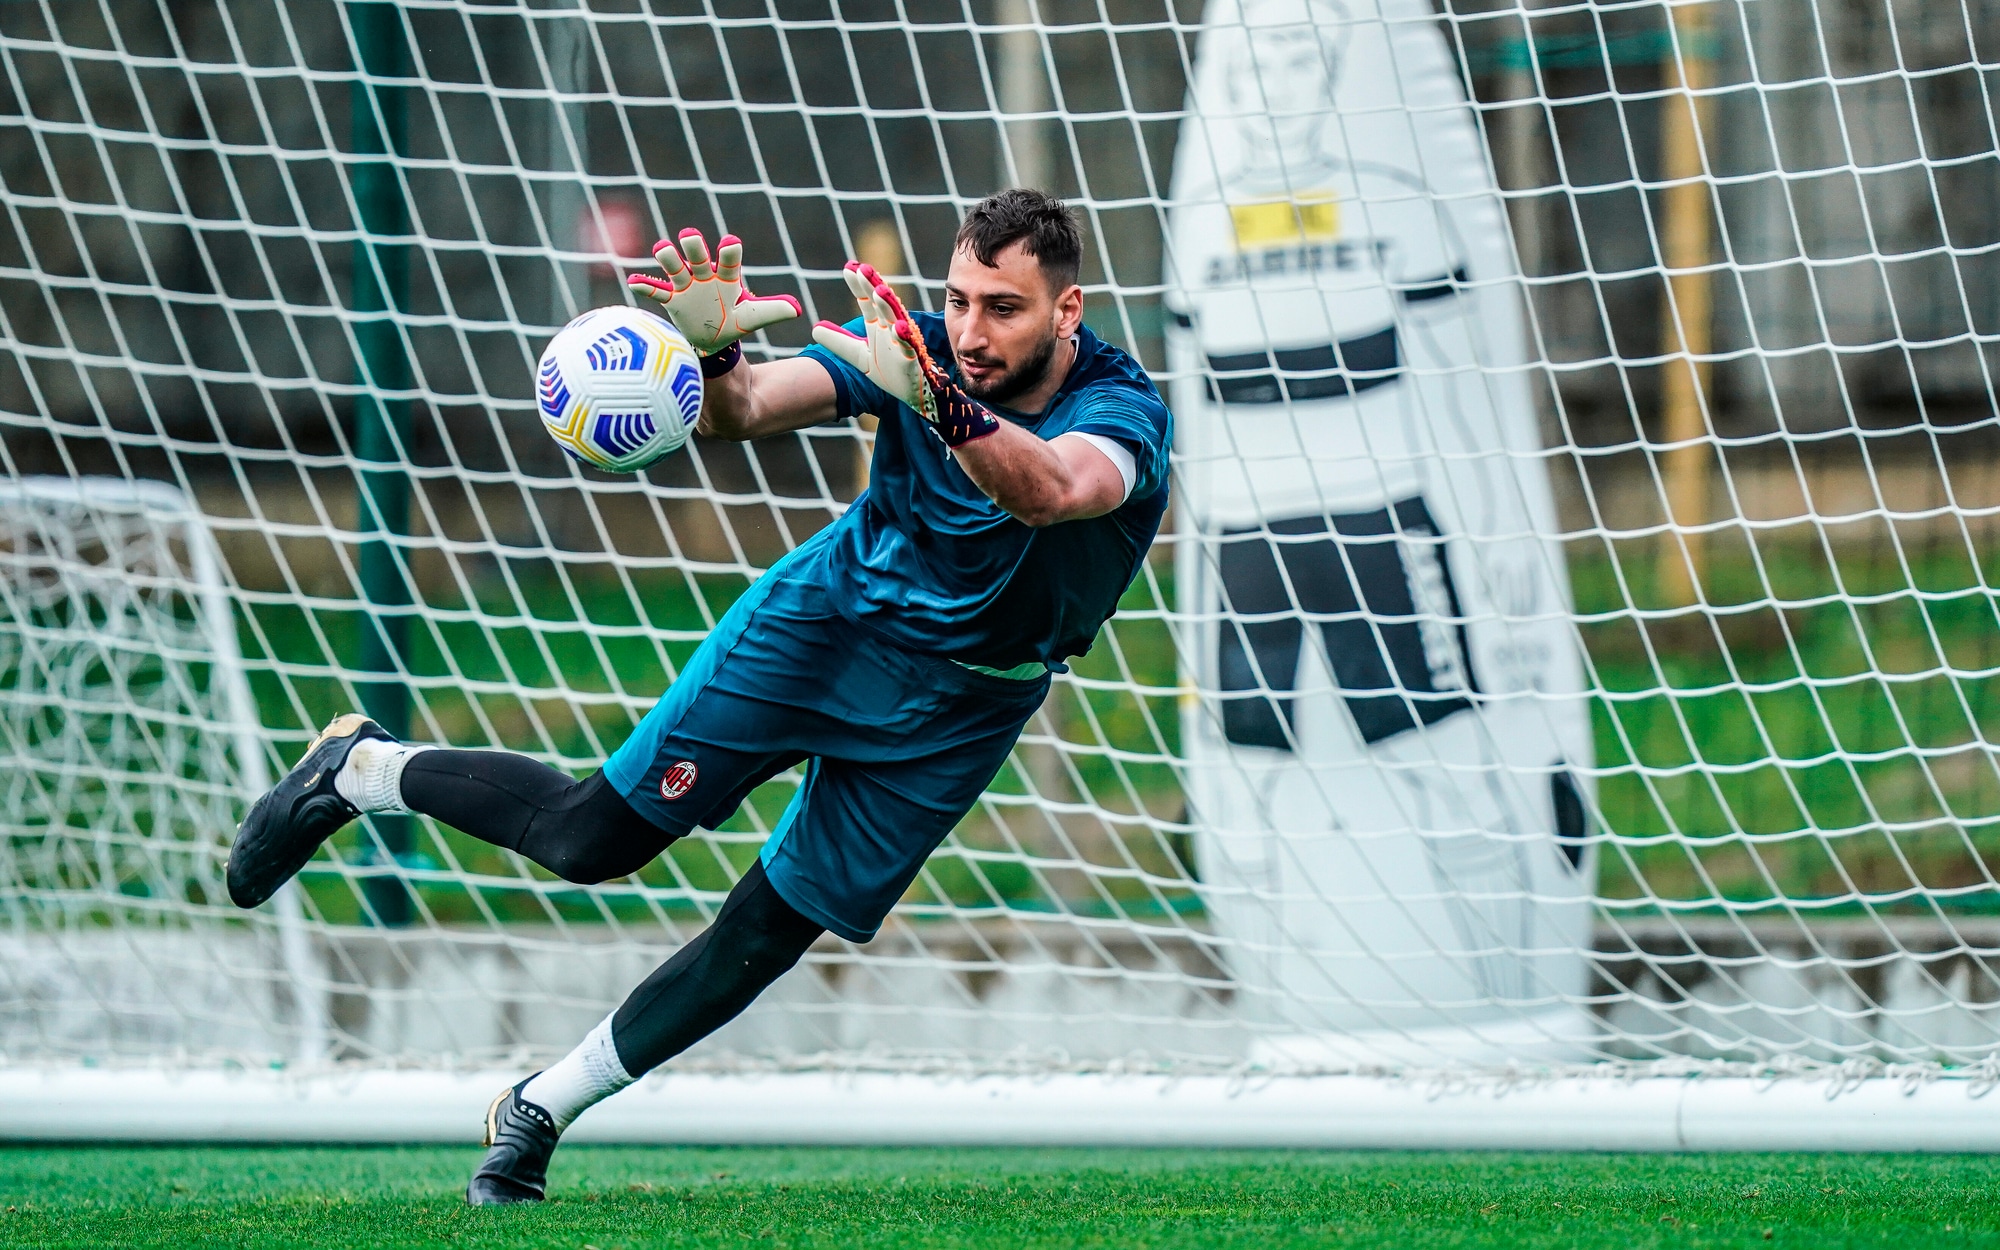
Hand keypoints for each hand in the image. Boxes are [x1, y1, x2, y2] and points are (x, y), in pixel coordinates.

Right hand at [628, 229, 800, 353]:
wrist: (715, 340)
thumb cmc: (735, 321)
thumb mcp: (753, 316)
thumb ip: (772, 310)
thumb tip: (797, 310)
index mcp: (726, 276)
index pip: (728, 260)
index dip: (729, 252)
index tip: (730, 243)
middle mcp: (704, 275)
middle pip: (698, 256)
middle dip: (694, 246)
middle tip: (690, 235)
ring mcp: (686, 286)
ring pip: (675, 268)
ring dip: (668, 259)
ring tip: (662, 249)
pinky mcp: (672, 300)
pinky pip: (657, 292)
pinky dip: (646, 286)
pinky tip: (634, 281)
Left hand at [810, 263, 998, 445]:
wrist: (912, 396)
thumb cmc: (890, 372)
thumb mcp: (859, 357)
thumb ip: (839, 342)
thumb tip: (814, 329)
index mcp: (879, 326)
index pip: (868, 301)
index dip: (859, 285)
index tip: (849, 268)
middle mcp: (891, 329)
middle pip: (882, 304)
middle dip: (873, 286)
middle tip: (863, 269)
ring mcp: (903, 343)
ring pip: (896, 320)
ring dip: (889, 306)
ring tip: (880, 291)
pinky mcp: (913, 359)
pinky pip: (909, 346)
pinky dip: (905, 337)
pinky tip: (900, 327)